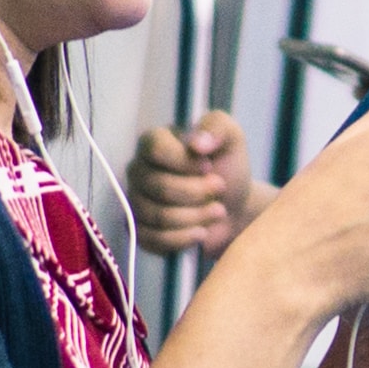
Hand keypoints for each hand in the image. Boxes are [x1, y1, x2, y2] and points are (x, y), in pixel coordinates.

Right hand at [126, 114, 258, 262]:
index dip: (185, 162)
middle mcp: (138, 170)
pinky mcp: (140, 231)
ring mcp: (136, 202)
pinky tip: (201, 232)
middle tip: (221, 190)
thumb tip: (197, 143)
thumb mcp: (231, 139)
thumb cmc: (227, 168)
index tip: (209, 167)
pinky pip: (153, 240)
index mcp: (153, 142)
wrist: (233, 208)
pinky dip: (184, 239)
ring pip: (158, 216)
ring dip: (196, 217)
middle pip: (160, 187)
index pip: (155, 150)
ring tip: (218, 211)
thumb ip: (217, 127)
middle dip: (198, 193)